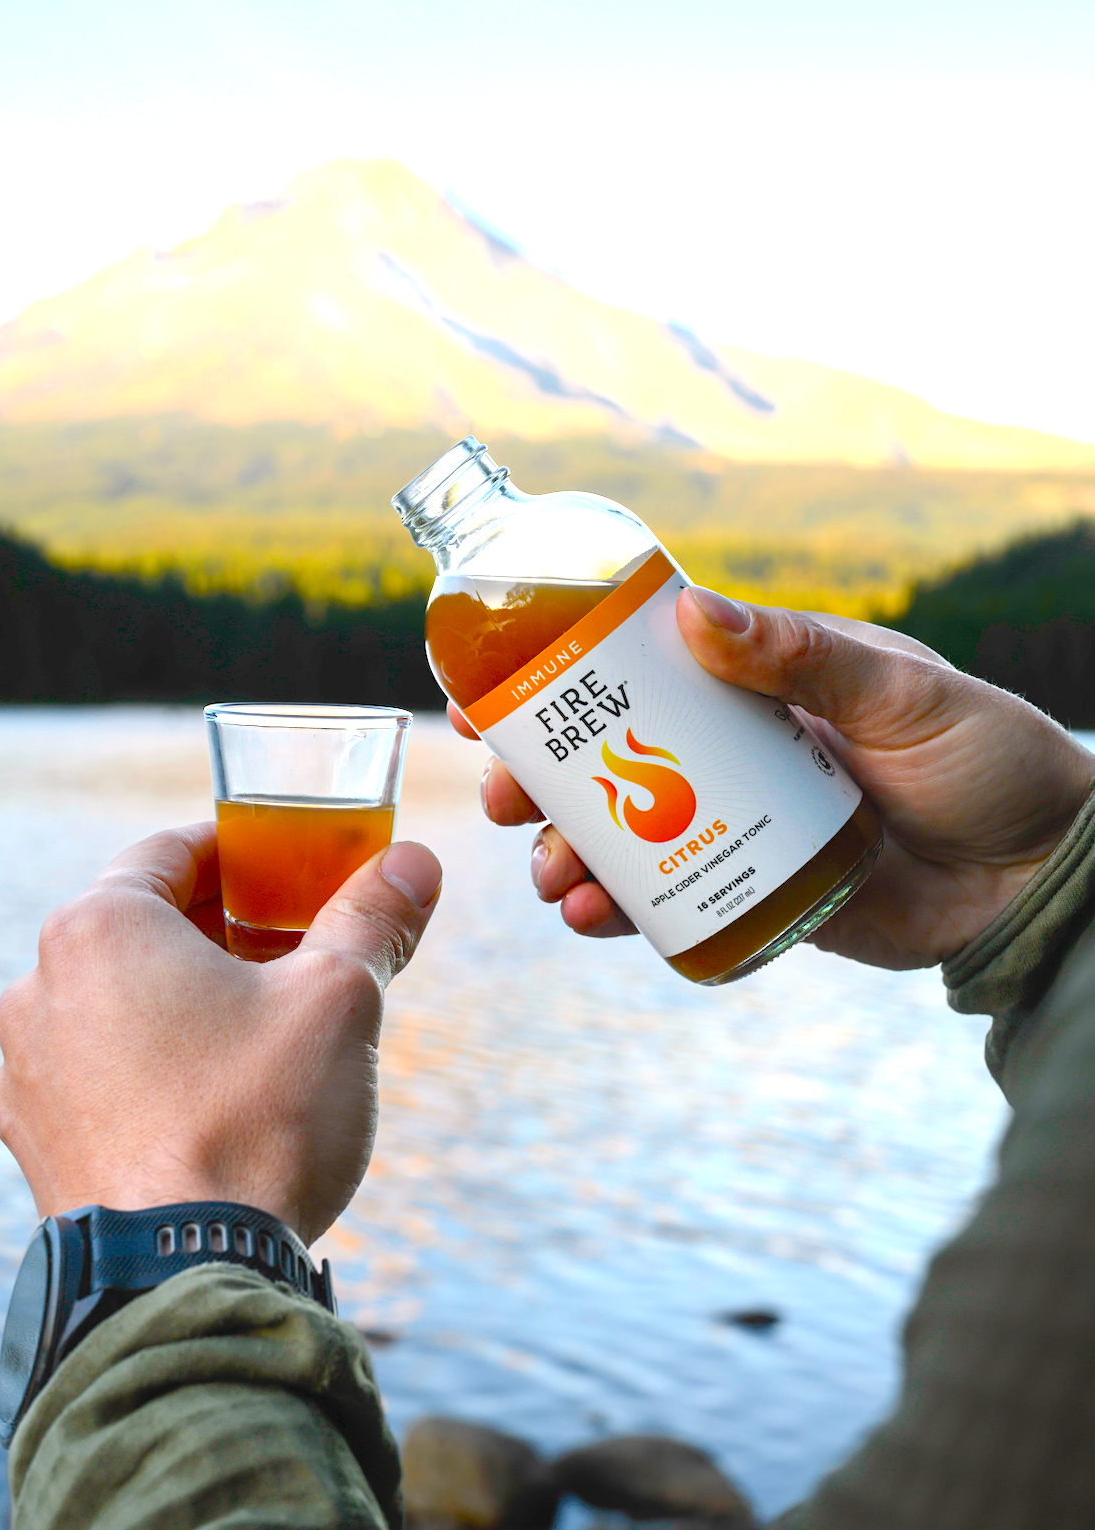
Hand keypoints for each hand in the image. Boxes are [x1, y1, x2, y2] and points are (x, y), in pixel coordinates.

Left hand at [0, 826, 441, 1242]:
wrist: (182, 1281)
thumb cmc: (256, 1121)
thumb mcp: (337, 999)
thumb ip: (372, 918)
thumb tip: (414, 862)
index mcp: (101, 928)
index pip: (172, 850)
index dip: (244, 851)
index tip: (294, 868)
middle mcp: (40, 987)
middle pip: (143, 928)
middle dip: (223, 931)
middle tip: (296, 952)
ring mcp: (27, 1070)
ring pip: (117, 1003)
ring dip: (182, 1002)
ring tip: (259, 1035)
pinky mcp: (34, 1142)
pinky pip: (97, 1073)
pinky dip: (148, 1067)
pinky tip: (210, 1100)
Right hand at [454, 587, 1094, 970]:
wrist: (1041, 876)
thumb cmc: (987, 759)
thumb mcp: (901, 693)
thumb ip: (803, 657)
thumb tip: (691, 615)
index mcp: (761, 683)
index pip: (639, 669)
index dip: (559, 678)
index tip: (489, 692)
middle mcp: (734, 750)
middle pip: (609, 758)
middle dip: (540, 779)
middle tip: (502, 797)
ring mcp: (736, 823)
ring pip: (623, 834)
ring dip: (567, 852)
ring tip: (552, 876)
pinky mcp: (753, 889)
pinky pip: (667, 899)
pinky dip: (618, 909)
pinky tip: (590, 915)